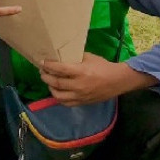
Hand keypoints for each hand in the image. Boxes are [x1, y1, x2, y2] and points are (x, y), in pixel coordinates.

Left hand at [39, 52, 157, 105]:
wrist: (117, 81)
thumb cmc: (103, 67)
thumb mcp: (89, 57)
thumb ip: (75, 57)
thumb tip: (61, 56)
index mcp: (81, 72)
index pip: (59, 69)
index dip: (48, 65)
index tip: (42, 62)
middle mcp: (79, 85)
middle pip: (56, 82)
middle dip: (45, 76)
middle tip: (42, 71)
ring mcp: (80, 96)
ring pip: (58, 95)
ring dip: (50, 87)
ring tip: (48, 81)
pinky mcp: (82, 102)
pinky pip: (65, 102)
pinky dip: (58, 97)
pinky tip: (56, 91)